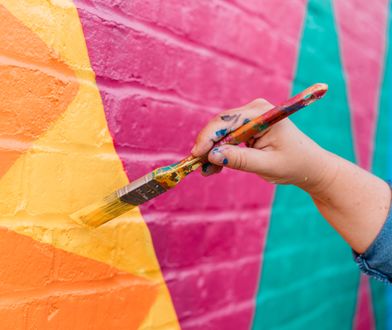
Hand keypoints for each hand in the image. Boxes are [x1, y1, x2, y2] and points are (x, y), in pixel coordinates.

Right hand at [191, 98, 331, 190]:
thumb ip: (240, 160)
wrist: (309, 166)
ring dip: (212, 151)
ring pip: (220, 133)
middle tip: (198, 167)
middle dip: (207, 146)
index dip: (208, 138)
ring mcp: (250, 118)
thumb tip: (212, 155)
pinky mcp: (247, 128)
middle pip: (220, 125)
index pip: (227, 121)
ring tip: (207, 171)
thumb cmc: (294, 164)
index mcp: (262, 113)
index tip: (196, 155)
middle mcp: (254, 110)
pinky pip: (226, 138)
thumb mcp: (267, 165)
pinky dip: (219, 152)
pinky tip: (215, 167)